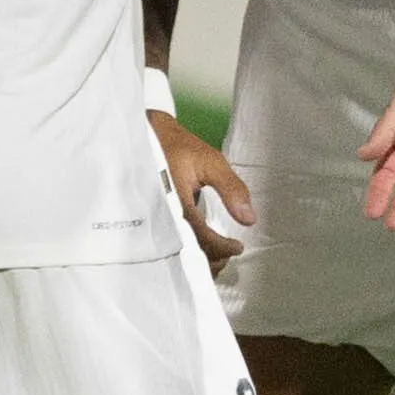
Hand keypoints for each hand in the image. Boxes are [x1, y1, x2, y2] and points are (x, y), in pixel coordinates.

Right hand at [154, 106, 253, 264]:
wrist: (146, 136)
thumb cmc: (178, 147)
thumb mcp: (211, 162)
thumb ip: (231, 189)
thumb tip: (248, 219)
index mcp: (175, 199)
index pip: (198, 234)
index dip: (220, 247)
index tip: (237, 247)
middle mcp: (161, 212)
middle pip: (185, 250)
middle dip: (210, 259)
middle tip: (228, 255)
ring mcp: (154, 217)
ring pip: (176, 251)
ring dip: (198, 259)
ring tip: (217, 256)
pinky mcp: (152, 218)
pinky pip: (169, 242)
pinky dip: (187, 250)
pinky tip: (199, 250)